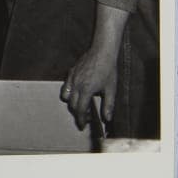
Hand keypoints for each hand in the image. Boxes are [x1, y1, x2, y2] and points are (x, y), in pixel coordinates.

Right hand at [60, 4, 126, 128]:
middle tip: (84, 118)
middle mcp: (76, 84)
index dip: (81, 119)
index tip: (82, 125)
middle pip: (72, 104)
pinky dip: (69, 92)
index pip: (80, 109)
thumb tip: (107, 118)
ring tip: (79, 106)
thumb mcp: (111, 89)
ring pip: (66, 95)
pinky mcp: (71, 72)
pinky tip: (78, 93)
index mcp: (86, 90)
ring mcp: (72, 78)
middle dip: (77, 113)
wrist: (102, 52)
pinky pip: (66, 85)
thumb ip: (108, 105)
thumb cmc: (108, 70)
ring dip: (71, 103)